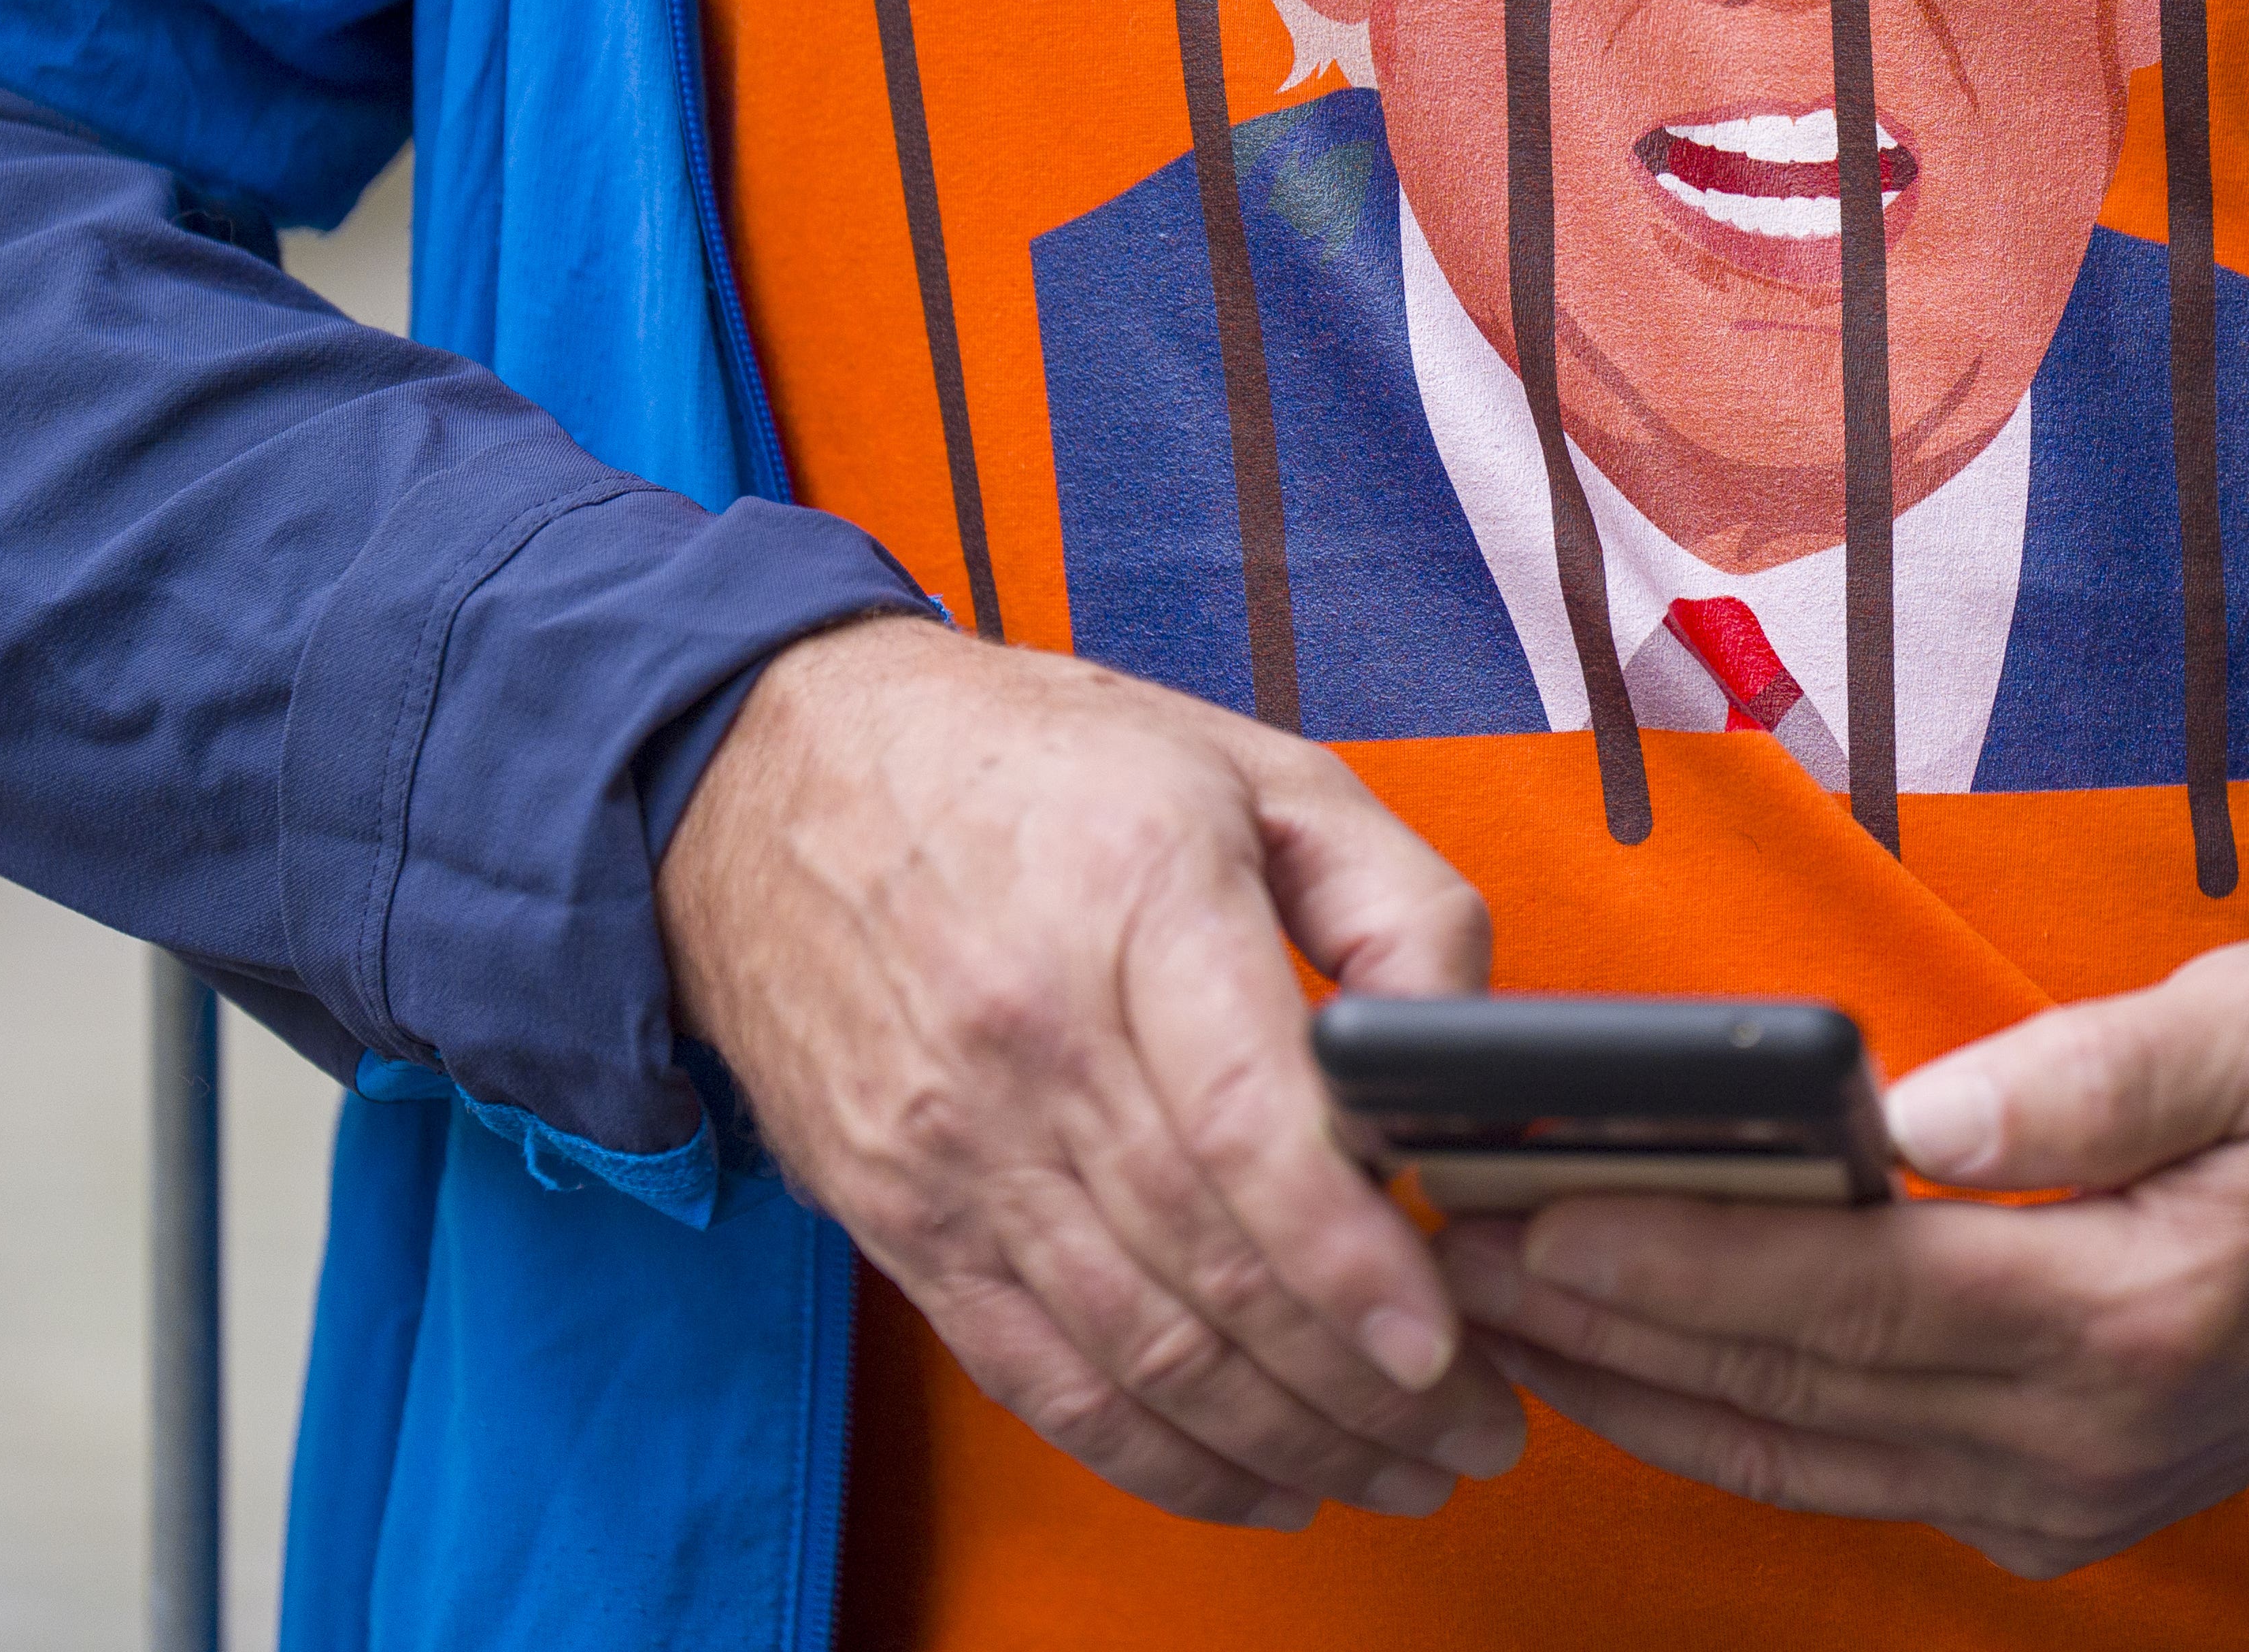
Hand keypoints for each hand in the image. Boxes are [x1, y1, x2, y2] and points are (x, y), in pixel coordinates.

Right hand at [657, 613, 1525, 1528]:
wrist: (771, 777)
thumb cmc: (1041, 763)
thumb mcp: (1255, 767)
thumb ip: (1396, 898)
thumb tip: (1468, 1045)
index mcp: (1133, 900)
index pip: (1246, 1126)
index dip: (1350, 1256)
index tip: (1442, 1339)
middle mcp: (1029, 1039)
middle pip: (1207, 1266)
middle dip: (1360, 1384)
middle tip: (1477, 1429)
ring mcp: (951, 1146)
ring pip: (1135, 1351)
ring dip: (1284, 1441)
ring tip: (1402, 1471)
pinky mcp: (901, 1220)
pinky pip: (1040, 1378)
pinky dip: (1158, 1457)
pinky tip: (1262, 1484)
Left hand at [1437, 935, 2248, 1576]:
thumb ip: (2101, 1071)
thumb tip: (1923, 1114)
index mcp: (2135, 1314)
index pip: (1855, 1295)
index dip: (1684, 1257)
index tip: (1540, 1208)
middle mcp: (2091, 1439)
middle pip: (1799, 1388)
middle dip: (1612, 1322)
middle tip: (1454, 1249)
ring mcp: (2071, 1493)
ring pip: (1803, 1454)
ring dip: (1641, 1387)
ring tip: (1497, 1308)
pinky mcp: (2057, 1502)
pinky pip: (1853, 1472)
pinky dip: (1730, 1424)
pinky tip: (1635, 1366)